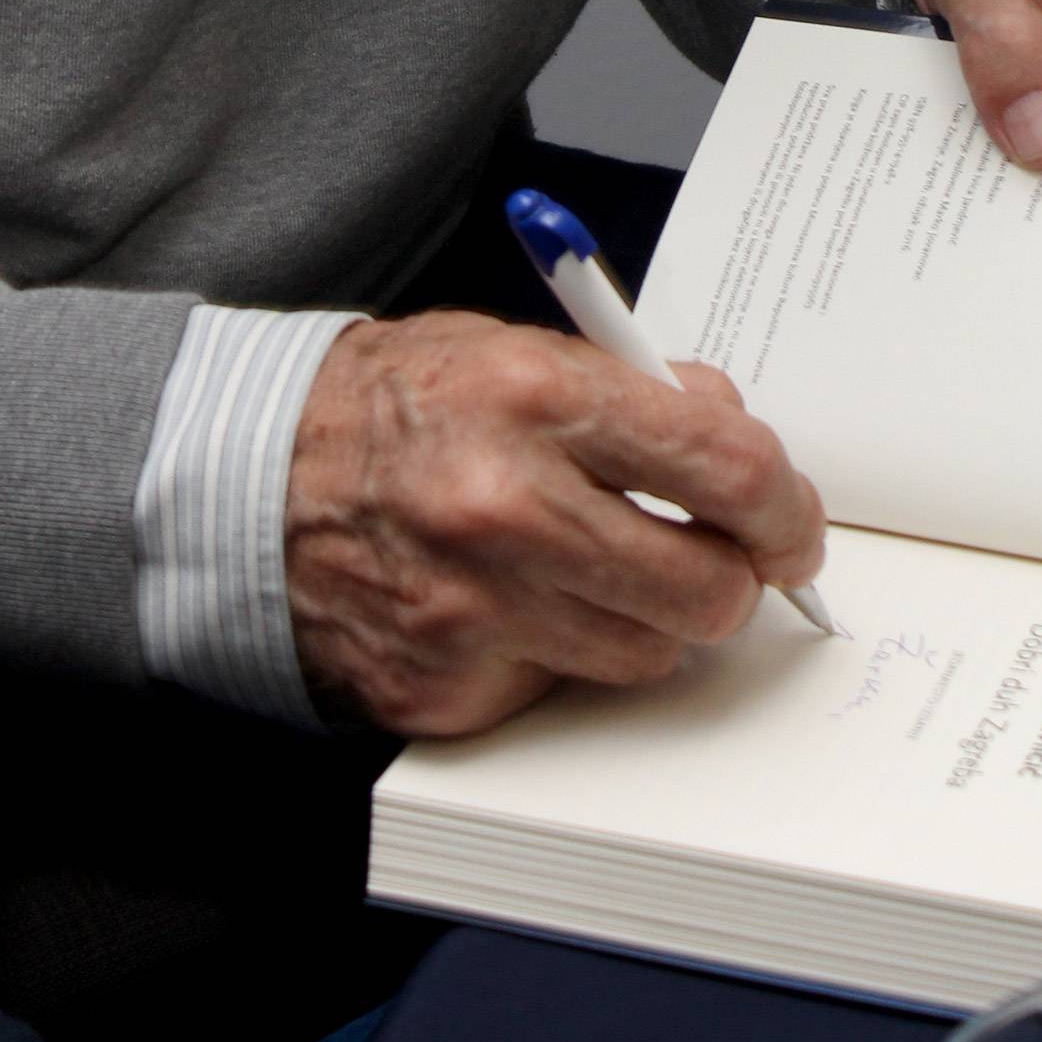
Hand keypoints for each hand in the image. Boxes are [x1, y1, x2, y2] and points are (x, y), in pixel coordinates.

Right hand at [284, 308, 827, 735]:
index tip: (792, 521)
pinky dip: (563, 654)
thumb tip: (737, 445)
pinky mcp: (447, 690)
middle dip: (730, 577)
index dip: (786, 506)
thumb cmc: (398, 405)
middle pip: (705, 590)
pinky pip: (562, 691)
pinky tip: (520, 604)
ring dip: (649, 621)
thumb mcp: (518, 350)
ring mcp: (474, 611)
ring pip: (648, 656)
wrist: (250, 478)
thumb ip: (637, 393)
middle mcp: (506, 508)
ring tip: (602, 570)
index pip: (728, 469)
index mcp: (536, 399)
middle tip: (718, 559)